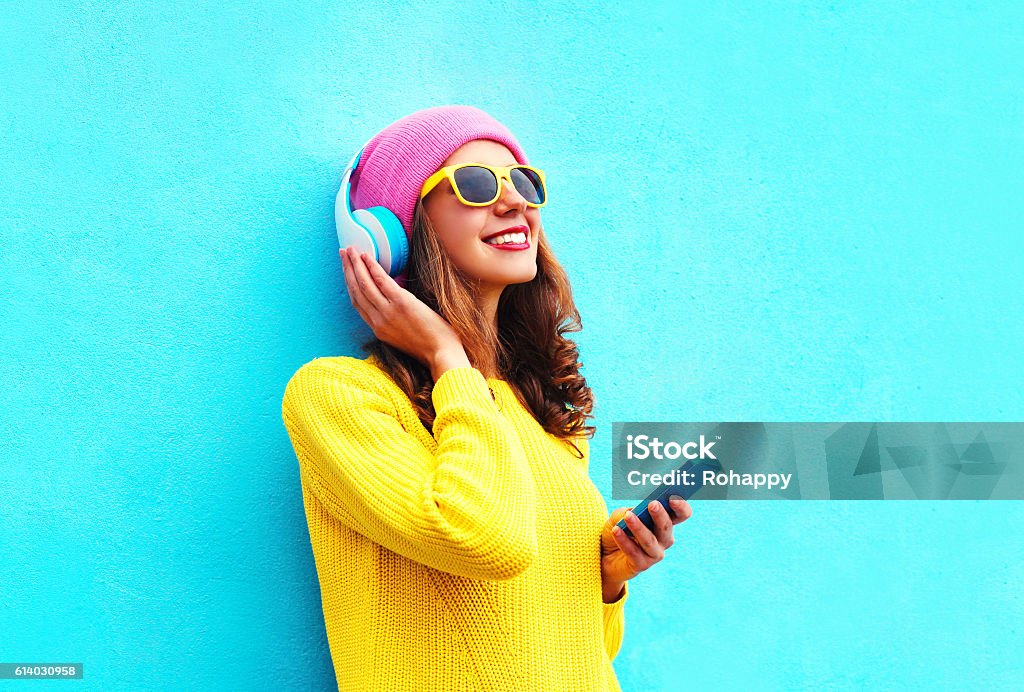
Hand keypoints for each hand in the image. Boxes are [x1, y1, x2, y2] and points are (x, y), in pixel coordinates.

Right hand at [340, 247, 462, 368]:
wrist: (442, 354)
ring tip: (350, 250)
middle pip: (356, 291)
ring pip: (364, 284)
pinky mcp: (401, 303)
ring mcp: (388, 312)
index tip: (346, 271)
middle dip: (347, 270)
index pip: (358, 303)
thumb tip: (393, 304)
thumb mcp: (403, 337)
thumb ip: (393, 322)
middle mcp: (378, 321)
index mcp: (378, 329)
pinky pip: (381, 281)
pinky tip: (366, 256)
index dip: (350, 284)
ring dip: (355, 265)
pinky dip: (372, 267)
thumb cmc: (430, 346)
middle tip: (343, 253)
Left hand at [600, 496, 692, 600]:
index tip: (673, 497)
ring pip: (649, 540)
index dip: (681, 506)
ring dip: (639, 527)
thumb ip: (626, 511)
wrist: (603, 554)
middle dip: (660, 515)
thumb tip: (632, 512)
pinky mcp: (642, 565)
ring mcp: (654, 553)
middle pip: (666, 526)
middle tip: (652, 504)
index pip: (681, 514)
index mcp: (664, 522)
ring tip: (628, 516)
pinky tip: (616, 530)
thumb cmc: (617, 529)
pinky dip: (624, 541)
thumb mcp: (619, 516)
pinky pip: (634, 553)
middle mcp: (664, 539)